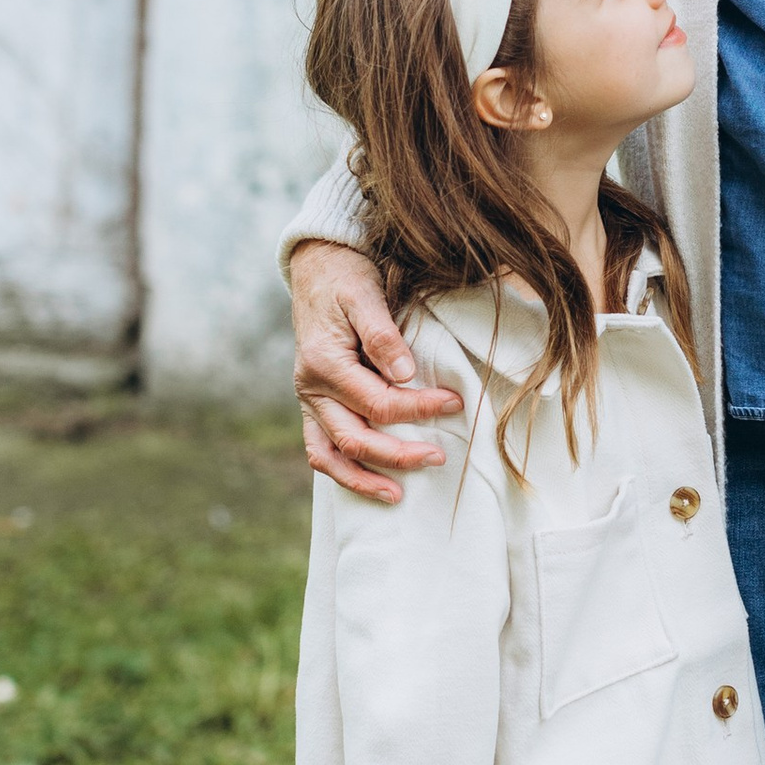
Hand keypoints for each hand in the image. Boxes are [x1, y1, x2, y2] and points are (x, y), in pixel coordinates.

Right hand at [292, 240, 463, 500]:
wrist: (318, 269)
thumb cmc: (347, 280)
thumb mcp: (365, 295)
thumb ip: (382, 334)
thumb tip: (405, 374)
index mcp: (324, 363)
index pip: (378, 403)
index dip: (419, 409)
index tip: (456, 402)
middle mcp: (311, 388)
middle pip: (355, 437)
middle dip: (398, 454)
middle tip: (439, 458)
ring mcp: (309, 401)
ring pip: (330, 455)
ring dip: (363, 478)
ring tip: (398, 495)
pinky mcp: (314, 406)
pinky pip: (322, 450)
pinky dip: (344, 471)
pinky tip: (374, 481)